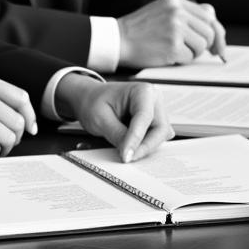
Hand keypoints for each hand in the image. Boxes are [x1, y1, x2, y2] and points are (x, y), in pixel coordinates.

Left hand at [58, 74, 172, 161]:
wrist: (89, 99)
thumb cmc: (93, 102)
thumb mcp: (99, 118)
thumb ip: (117, 134)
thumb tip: (130, 152)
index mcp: (142, 91)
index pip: (145, 117)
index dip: (136, 139)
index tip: (126, 155)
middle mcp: (153, 99)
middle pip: (159, 129)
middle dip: (144, 146)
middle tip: (126, 158)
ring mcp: (156, 111)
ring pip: (159, 136)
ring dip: (144, 147)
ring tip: (123, 149)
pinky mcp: (154, 122)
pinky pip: (155, 138)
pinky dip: (144, 146)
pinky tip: (130, 147)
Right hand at [117, 0, 225, 67]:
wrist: (117, 40)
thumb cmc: (138, 29)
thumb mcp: (161, 11)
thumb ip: (186, 15)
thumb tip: (214, 25)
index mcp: (175, 2)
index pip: (208, 15)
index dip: (217, 31)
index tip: (217, 44)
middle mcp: (177, 13)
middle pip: (209, 31)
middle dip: (208, 45)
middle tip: (203, 53)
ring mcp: (175, 30)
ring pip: (201, 46)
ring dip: (193, 53)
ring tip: (175, 51)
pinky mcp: (172, 47)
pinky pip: (190, 58)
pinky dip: (181, 60)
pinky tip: (167, 55)